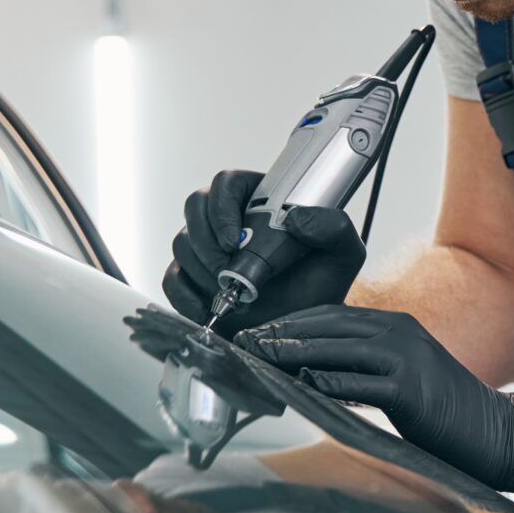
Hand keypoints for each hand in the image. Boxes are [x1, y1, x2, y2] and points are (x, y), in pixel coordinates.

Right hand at [162, 169, 365, 335]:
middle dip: (206, 238)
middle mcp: (230, 220)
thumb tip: (296, 218)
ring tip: (227, 292)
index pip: (227, 183)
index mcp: (261, 201)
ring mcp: (208, 248)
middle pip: (195, 206)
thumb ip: (334, 228)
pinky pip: (171, 277)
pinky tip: (205, 309)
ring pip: (182, 241)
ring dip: (200, 267)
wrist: (302, 330)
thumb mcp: (343, 255)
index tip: (234, 239)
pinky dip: (183, 295)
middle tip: (227, 268)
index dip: (222, 206)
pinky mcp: (193, 279)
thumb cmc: (320, 286)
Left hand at [238, 305, 513, 493]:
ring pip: (338, 348)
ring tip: (261, 357)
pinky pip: (358, 383)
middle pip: (330, 325)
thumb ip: (364, 367)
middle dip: (284, 332)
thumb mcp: (402, 376)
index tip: (260, 332)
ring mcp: (407, 359)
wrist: (492, 432)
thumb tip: (313, 371)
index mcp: (398, 326)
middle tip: (248, 341)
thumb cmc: (444, 411)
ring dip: (295, 351)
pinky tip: (301, 384)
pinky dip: (327, 382)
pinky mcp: (409, 390)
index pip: (334, 314)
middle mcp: (401, 333)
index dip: (293, 321)